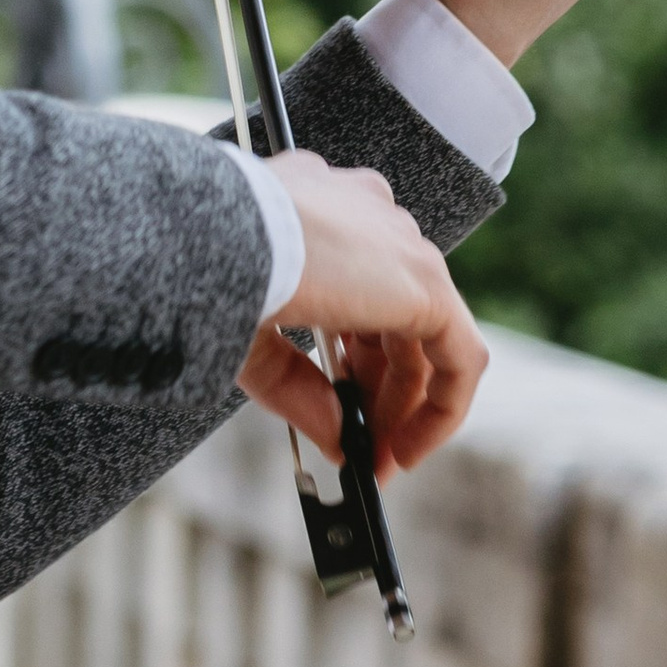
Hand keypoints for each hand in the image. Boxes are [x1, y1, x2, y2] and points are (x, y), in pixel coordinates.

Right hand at [237, 151, 487, 478]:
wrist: (211, 233)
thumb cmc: (207, 267)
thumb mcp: (249, 334)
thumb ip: (294, 383)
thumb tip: (334, 435)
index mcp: (323, 211)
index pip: (357, 289)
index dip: (354, 359)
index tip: (340, 406)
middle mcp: (370, 220)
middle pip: (394, 319)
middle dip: (379, 391)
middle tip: (363, 446)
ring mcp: (402, 247)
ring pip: (427, 337)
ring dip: (404, 405)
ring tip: (379, 456)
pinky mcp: (426, 284)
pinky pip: (459, 355)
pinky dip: (441, 408)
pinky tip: (407, 450)